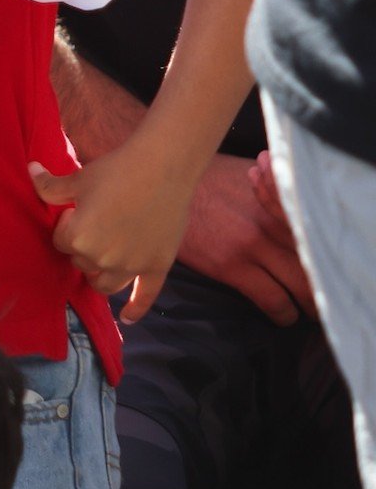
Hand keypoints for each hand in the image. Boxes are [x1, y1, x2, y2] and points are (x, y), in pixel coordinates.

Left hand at [30, 139, 192, 323]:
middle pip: (82, 263)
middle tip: (96, 223)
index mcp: (79, 239)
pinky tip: (127, 318)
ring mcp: (131, 267)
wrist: (162, 167)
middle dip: (84, 246)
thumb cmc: (116, 169)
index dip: (68, 224)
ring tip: (101, 261)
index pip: (61, 242)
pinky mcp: (156, 268)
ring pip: (105, 285)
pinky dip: (136, 310)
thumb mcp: (78, 178)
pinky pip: (144, 297)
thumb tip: (29, 170)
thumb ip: (50, 186)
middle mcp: (102, 259)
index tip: (80, 208)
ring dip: (99, 275)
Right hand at [172, 150, 314, 323]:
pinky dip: (283, 314)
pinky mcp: (232, 264)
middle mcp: (272, 222)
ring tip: (305, 311)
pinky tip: (281, 315)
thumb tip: (291, 205)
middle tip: (321, 298)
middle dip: (322, 285)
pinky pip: (273, 300)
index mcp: (279, 200)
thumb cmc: (206, 176)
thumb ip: (274, 191)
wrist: (163, 182)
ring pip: (300, 286)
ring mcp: (253, 244)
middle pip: (314, 263)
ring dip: (307, 305)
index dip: (325, 257)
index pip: (315, 235)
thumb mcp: (248, 173)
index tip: (324, 270)